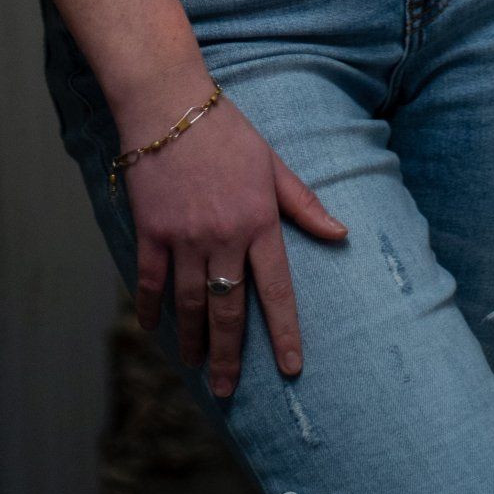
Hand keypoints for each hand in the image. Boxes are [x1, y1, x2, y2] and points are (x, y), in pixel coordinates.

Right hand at [121, 94, 347, 398]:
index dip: (284, 332)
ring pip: (189, 303)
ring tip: (196, 365)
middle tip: (228, 390)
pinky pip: (151, 282)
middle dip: (230, 355)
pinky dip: (151, 310)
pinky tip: (154, 330)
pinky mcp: (152, 231)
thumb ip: (304, 205)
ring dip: (193, 340)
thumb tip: (342, 234)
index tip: (290, 368)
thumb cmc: (226, 132)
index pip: (277, 289)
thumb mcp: (273, 164)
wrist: (169, 103)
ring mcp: (184, 236)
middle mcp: (223, 236)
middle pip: (228, 308)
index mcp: (259, 221)